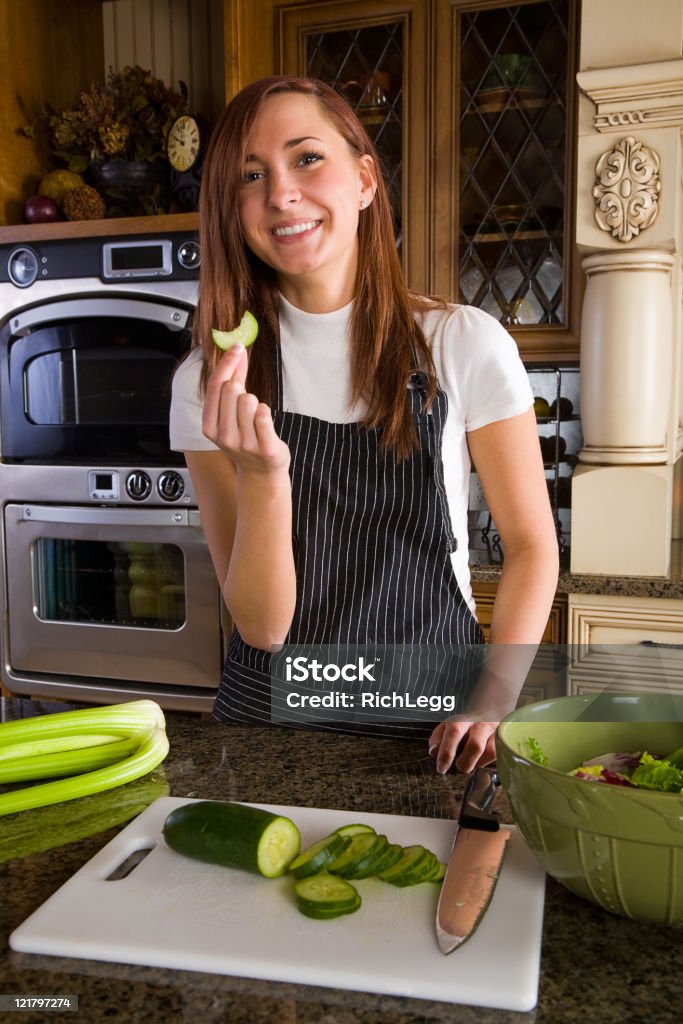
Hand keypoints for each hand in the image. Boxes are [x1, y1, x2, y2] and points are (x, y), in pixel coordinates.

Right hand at [202, 344, 289, 473]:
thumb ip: (234, 381)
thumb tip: (237, 351)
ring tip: (256, 418)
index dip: (227, 363)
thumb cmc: (246, 437)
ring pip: (249, 400)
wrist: (261, 472)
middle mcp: (223, 436)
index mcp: (209, 426)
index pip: (215, 386)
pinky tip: (265, 423)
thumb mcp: (232, 413)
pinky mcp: (265, 448)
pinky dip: (266, 412)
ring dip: (256, 402)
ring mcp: (244, 443)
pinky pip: (265, 414)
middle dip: (242, 385)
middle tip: (249, 397)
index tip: (238, 347)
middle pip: (231, 389)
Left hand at [428, 718, 497, 774]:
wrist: (489, 711)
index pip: (454, 732)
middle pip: (475, 745)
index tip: (441, 768)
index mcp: (462, 720)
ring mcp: (496, 731)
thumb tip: (433, 752)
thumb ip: (437, 738)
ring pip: (490, 752)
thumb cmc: (465, 725)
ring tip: (472, 762)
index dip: (446, 752)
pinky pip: (499, 755)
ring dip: (478, 763)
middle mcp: (480, 724)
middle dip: (465, 762)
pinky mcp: (506, 740)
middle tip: (459, 765)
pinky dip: (488, 762)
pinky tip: (482, 759)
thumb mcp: (447, 726)